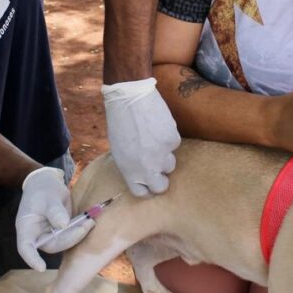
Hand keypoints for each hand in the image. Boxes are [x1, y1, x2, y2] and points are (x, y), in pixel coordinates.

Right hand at [15, 167, 94, 270]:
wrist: (47, 182)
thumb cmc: (41, 189)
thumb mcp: (46, 197)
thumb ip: (54, 211)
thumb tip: (63, 224)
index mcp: (26, 228)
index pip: (25, 247)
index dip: (32, 259)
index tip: (41, 268)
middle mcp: (38, 235)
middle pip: (52, 245)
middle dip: (69, 238)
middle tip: (84, 226)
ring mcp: (51, 234)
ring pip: (64, 242)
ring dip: (78, 234)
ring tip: (89, 220)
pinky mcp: (62, 231)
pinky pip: (71, 234)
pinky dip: (81, 229)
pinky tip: (89, 220)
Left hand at [102, 78, 180, 196]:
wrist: (130, 98)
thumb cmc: (120, 123)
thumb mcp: (119, 150)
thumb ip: (132, 165)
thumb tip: (142, 172)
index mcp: (130, 171)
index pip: (142, 193)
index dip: (146, 187)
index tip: (148, 181)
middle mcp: (148, 168)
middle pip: (161, 186)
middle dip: (160, 179)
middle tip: (157, 167)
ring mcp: (162, 155)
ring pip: (170, 163)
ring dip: (164, 155)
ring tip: (153, 138)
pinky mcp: (173, 141)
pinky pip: (174, 144)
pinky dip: (168, 137)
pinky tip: (158, 126)